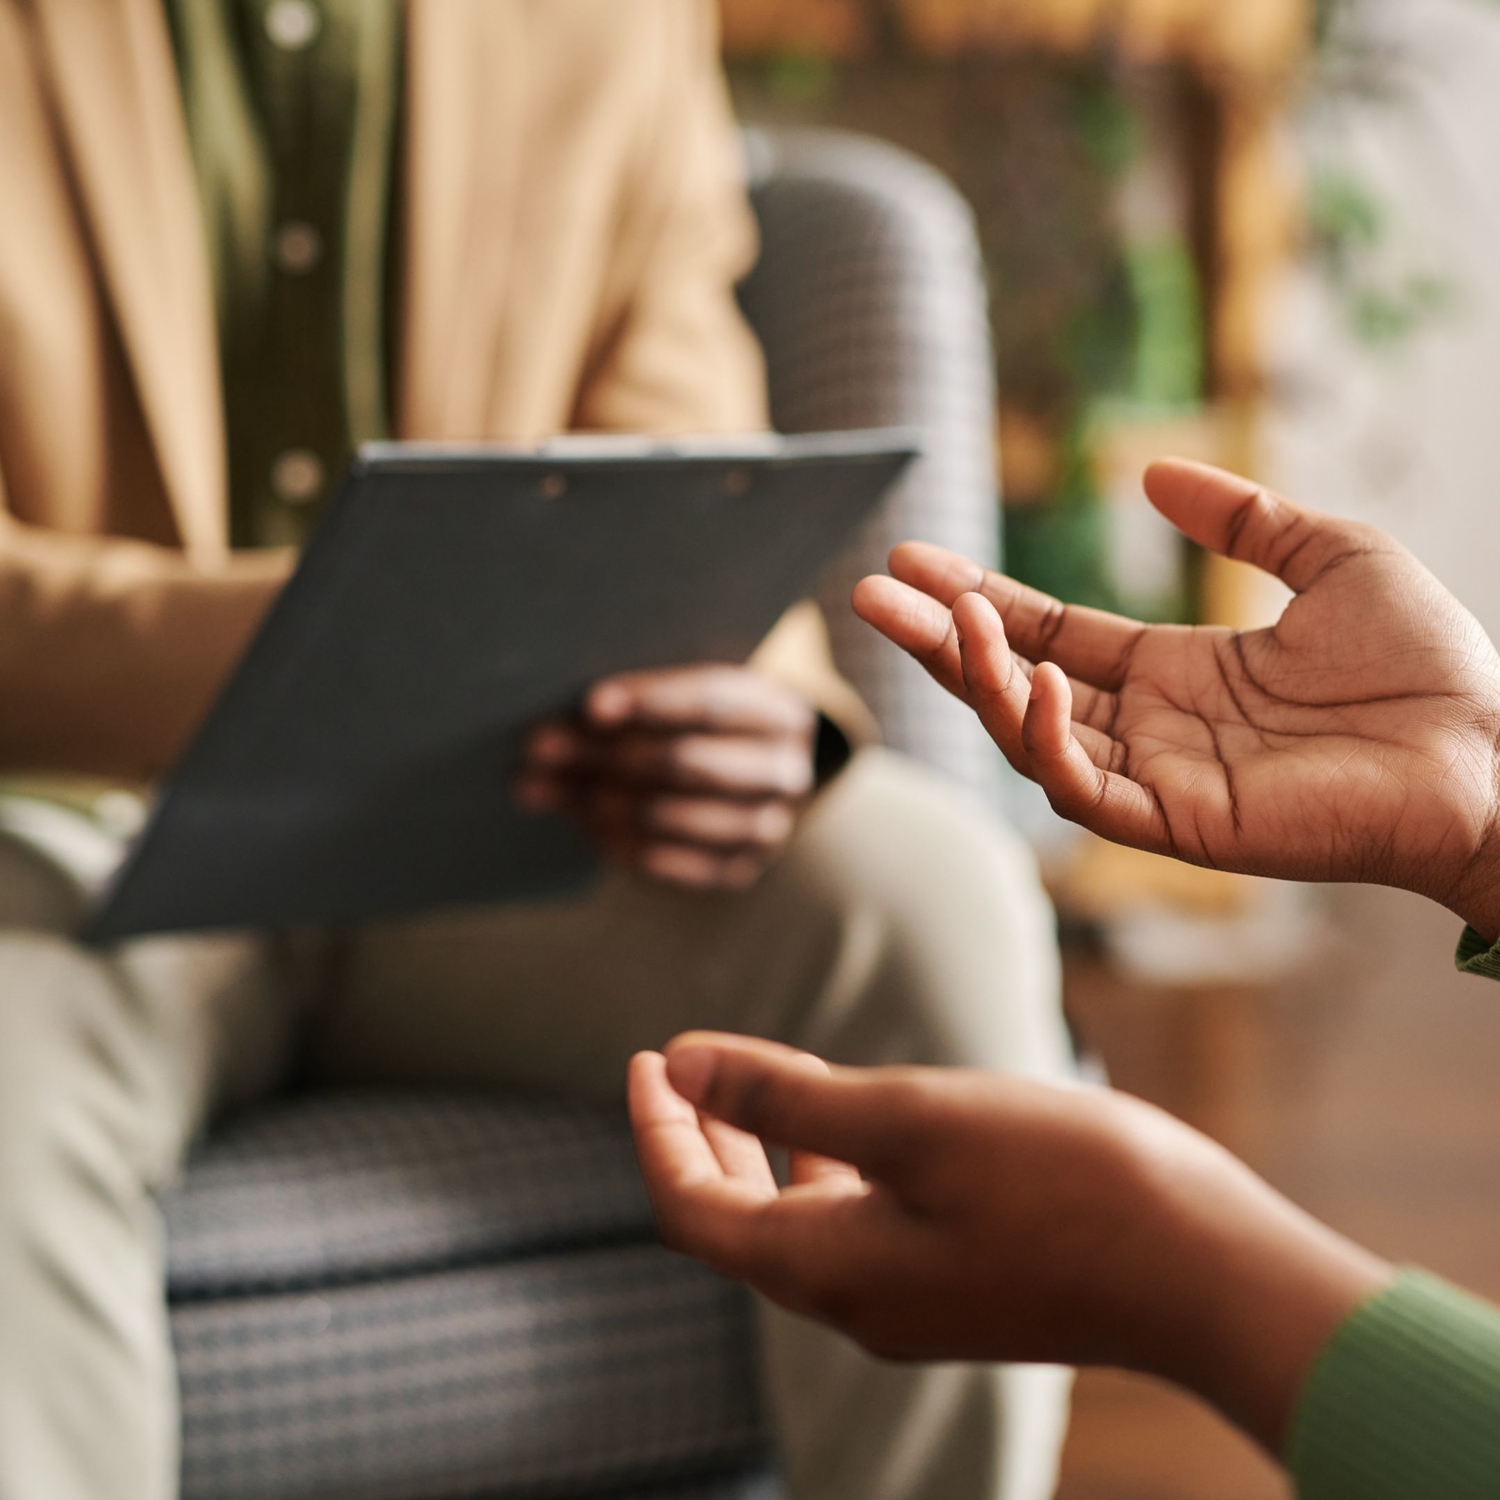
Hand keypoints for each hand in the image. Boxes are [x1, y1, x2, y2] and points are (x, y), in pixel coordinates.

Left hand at [519, 665, 816, 890]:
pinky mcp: (737, 871)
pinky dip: (615, 842)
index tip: (592, 706)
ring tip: (541, 787)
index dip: (651, 701)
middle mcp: (785, 772)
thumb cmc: (701, 723)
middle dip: (604, 754)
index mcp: (780, 711)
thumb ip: (639, 700)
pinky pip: (667, 863)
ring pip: (670, 815)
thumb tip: (556, 727)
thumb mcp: (690, 696)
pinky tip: (577, 822)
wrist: (747, 779)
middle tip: (541, 749)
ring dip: (596, 801)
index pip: (714, 700)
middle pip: (686, 761)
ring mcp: (766, 829)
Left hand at [629, 1032, 1390, 1454]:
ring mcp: (910, 1303)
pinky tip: (856, 1121)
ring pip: (797, 1222)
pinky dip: (829, 1167)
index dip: (657, 1132)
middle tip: (680, 1066)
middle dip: (700, 1139)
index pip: (692, 1208)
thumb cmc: (1060, 1182)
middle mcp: (854, 1302)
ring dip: (764, 1150)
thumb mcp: (908, 1117)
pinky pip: (858, 1226)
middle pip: (736, 1221)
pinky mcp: (960, 1288)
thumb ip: (784, 1094)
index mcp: (824, 1267)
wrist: (1203, 1272)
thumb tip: (680, 1066)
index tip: (647, 1058)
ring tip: (755, 1079)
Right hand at [853, 460, 1499, 938]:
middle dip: (938, 640)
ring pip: (1028, 736)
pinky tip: (1030, 676)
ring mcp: (1157, 782)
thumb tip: (1151, 473)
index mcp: (1173, 675)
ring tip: (941, 614)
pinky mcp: (1178, 826)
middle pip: (1011, 683)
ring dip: (978, 677)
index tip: (914, 558)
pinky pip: (1083, 788)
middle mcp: (1148, 730)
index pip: (1047, 635)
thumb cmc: (1430, 665)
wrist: (1496, 749)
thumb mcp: (1330, 556)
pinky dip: (1043, 737)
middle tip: (867, 592)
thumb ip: (1240, 517)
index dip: (980, 597)